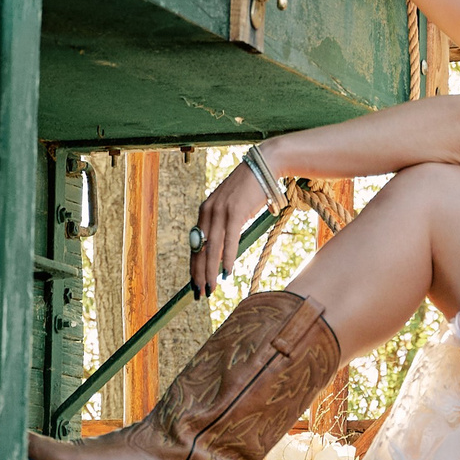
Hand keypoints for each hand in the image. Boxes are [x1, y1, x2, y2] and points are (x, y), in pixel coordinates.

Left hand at [190, 162, 269, 297]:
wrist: (265, 166)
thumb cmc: (251, 189)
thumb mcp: (233, 208)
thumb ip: (226, 226)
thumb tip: (225, 250)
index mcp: (205, 211)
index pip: (196, 244)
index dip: (195, 266)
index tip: (194, 284)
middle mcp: (208, 211)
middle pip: (200, 249)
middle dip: (199, 274)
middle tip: (199, 294)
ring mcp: (220, 210)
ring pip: (212, 248)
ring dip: (210, 272)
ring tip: (211, 289)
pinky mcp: (235, 211)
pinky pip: (229, 240)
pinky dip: (227, 258)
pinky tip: (226, 273)